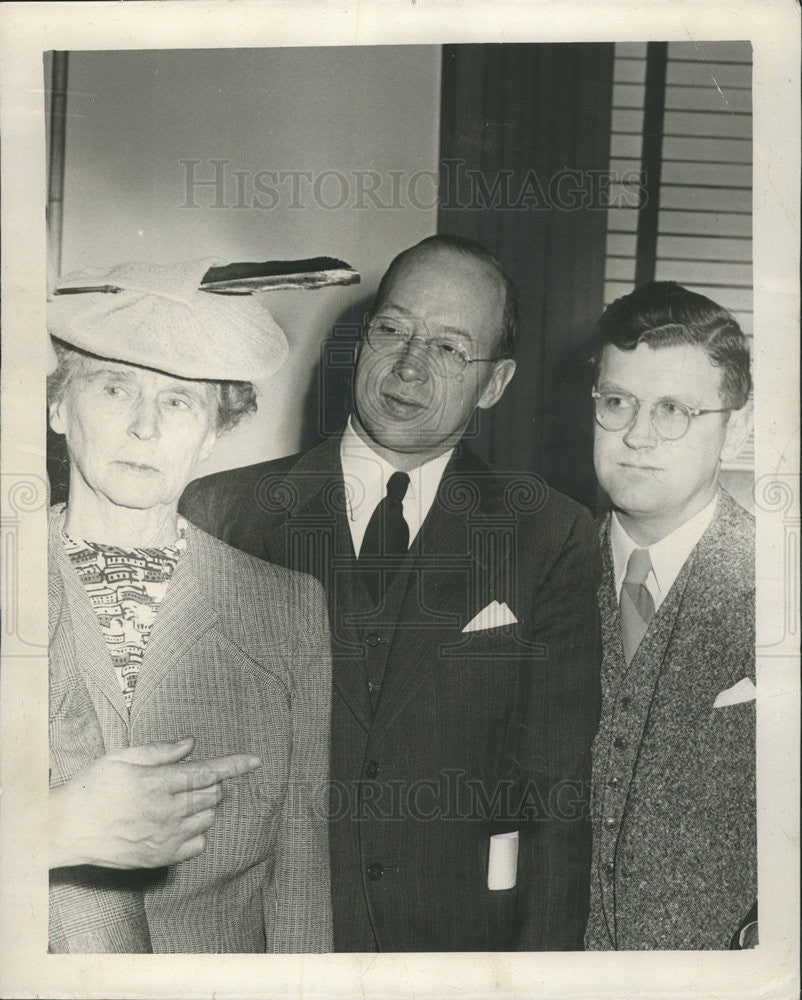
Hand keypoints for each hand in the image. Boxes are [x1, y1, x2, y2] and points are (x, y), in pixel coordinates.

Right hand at [49, 737, 260, 869]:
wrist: (66, 830)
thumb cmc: (91, 788)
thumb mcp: (121, 757)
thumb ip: (160, 751)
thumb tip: (191, 744)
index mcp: (158, 783)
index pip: (208, 771)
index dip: (234, 765)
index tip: (255, 761)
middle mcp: (166, 811)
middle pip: (212, 794)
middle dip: (210, 783)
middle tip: (187, 780)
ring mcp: (165, 837)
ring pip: (207, 818)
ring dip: (203, 806)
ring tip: (176, 802)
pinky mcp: (161, 858)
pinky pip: (197, 844)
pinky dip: (195, 832)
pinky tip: (175, 825)